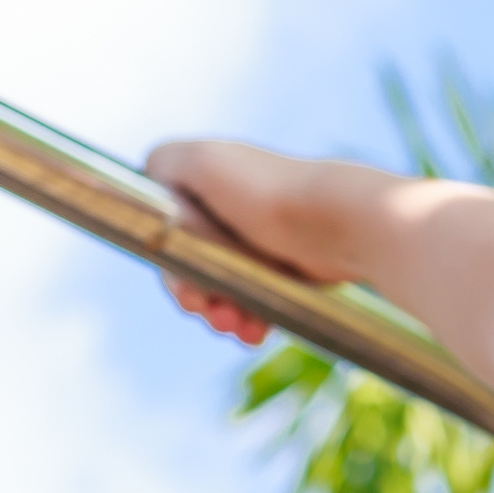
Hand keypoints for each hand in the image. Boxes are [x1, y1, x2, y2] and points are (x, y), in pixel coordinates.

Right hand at [143, 139, 346, 346]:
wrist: (342, 221)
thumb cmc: (268, 191)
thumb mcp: (203, 161)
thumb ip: (164, 164)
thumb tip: (151, 180)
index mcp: (207, 186)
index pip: (168, 234)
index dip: (170, 267)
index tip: (186, 289)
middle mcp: (231, 212)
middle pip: (193, 268)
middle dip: (197, 297)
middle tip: (211, 312)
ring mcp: (258, 243)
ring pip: (223, 290)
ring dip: (223, 315)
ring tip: (240, 326)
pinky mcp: (286, 270)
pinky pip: (256, 303)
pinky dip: (251, 320)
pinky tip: (257, 332)